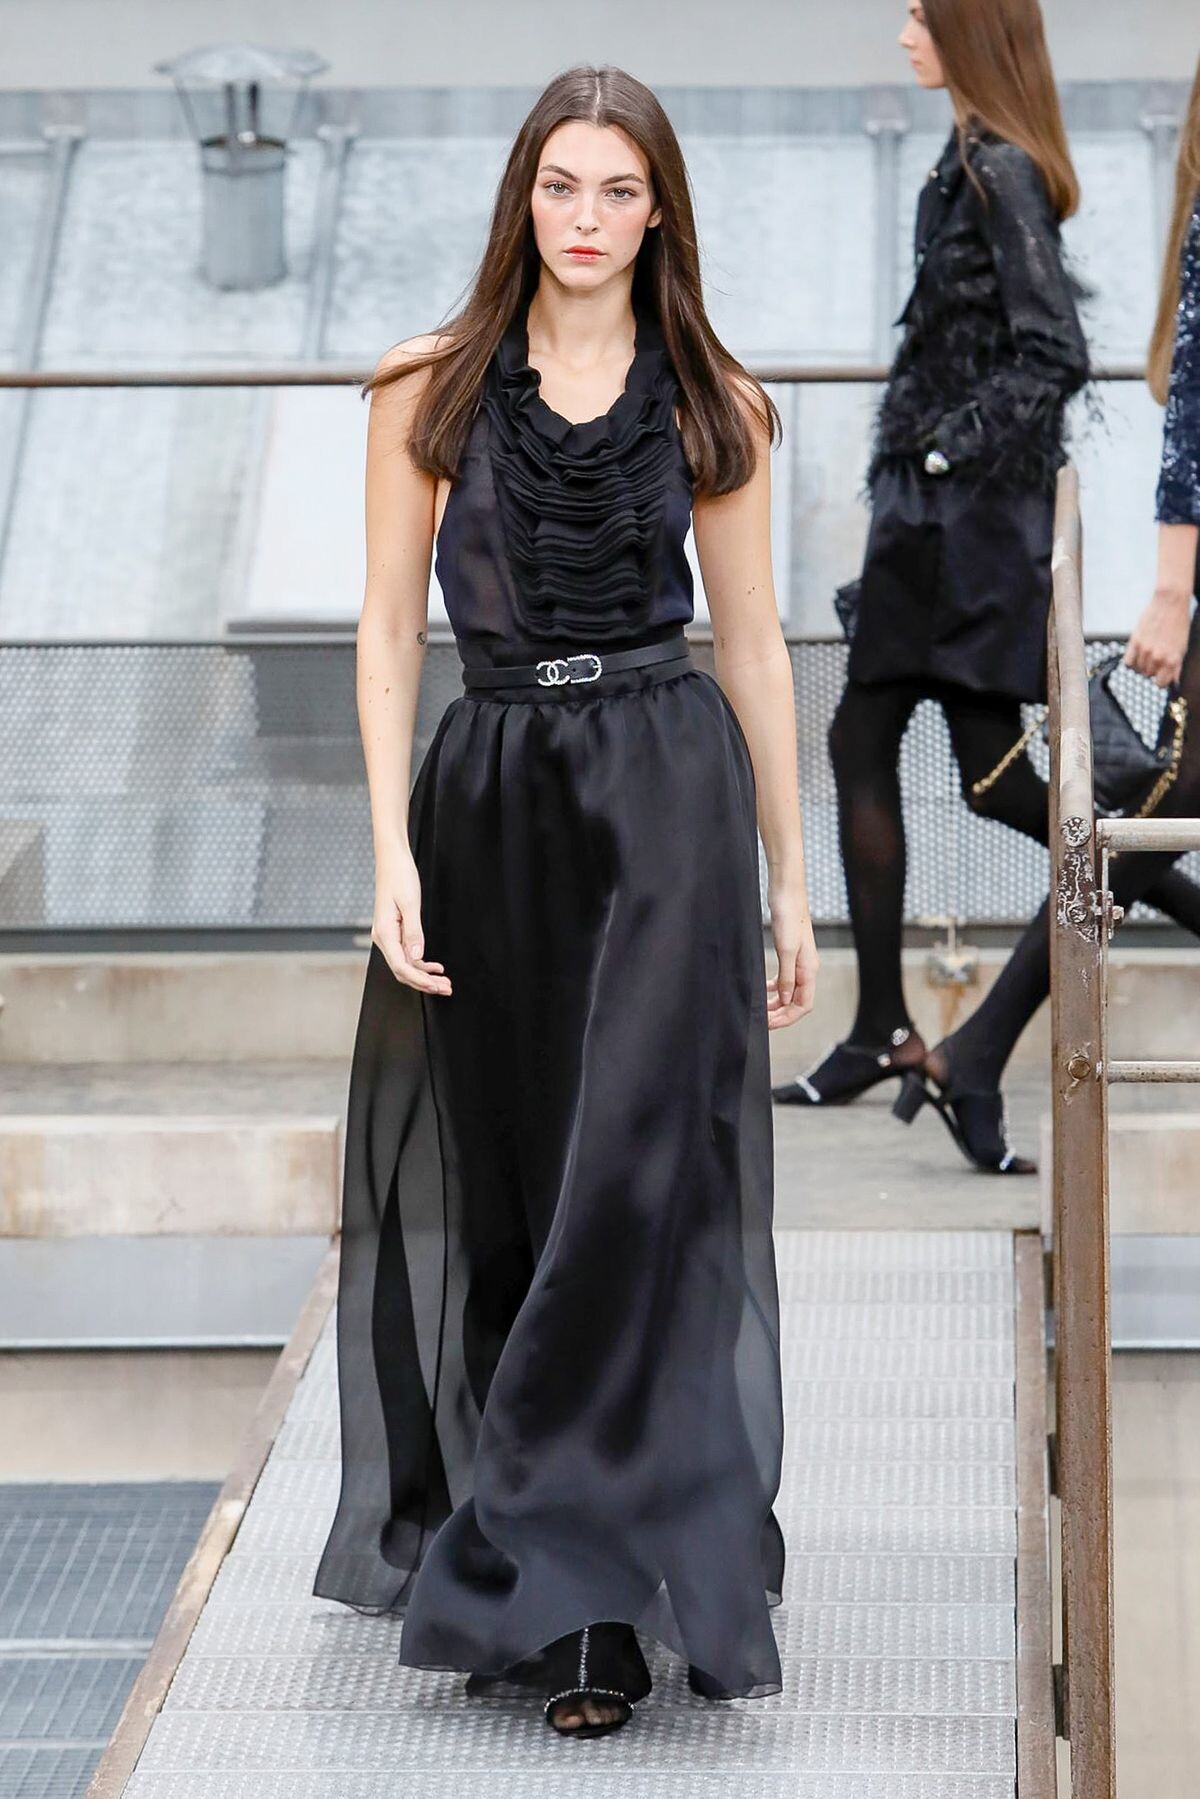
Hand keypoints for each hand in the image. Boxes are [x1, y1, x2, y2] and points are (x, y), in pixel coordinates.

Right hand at [372, 848, 451, 994]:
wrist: (392, 859)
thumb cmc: (399, 876)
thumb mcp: (410, 904)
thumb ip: (414, 932)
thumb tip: (417, 957)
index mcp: (384, 933)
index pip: (401, 966)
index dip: (420, 980)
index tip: (437, 985)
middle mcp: (383, 937)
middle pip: (402, 970)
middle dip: (424, 983)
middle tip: (446, 988)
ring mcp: (388, 935)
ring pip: (405, 964)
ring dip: (424, 975)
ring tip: (444, 981)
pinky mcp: (394, 930)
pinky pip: (406, 953)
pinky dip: (420, 963)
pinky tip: (434, 967)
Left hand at [765, 880, 817, 1029]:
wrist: (787, 891)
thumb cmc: (788, 916)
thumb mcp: (786, 949)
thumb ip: (786, 976)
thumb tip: (784, 999)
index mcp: (809, 969)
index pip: (803, 1005)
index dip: (787, 1018)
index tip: (768, 1024)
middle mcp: (807, 968)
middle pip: (797, 1001)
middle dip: (780, 1013)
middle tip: (760, 1020)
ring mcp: (799, 960)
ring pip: (789, 991)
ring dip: (776, 1002)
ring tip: (760, 1008)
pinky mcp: (790, 952)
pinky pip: (784, 978)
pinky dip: (774, 988)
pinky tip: (763, 988)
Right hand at [1123, 588, 1191, 687]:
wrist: (1170, 602)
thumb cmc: (1178, 622)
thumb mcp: (1182, 647)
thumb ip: (1177, 666)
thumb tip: (1174, 681)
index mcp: (1172, 660)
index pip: (1161, 683)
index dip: (1161, 679)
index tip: (1160, 674)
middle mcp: (1158, 657)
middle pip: (1148, 675)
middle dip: (1152, 669)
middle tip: (1156, 657)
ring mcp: (1145, 650)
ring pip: (1138, 668)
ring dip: (1142, 663)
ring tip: (1148, 652)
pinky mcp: (1134, 641)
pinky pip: (1128, 661)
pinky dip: (1132, 660)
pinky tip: (1137, 653)